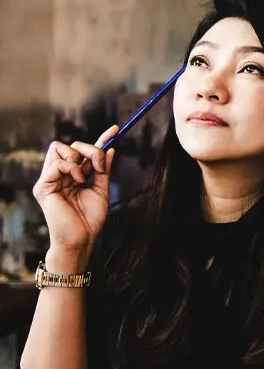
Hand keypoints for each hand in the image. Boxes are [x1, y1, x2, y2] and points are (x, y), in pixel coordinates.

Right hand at [31, 125, 118, 267]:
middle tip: (98, 167)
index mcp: (74, 175)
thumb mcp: (101, 190)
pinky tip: (76, 180)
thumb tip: (111, 149)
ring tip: (83, 178)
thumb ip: (103, 170)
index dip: (100, 139)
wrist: (82, 239)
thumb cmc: (90, 219)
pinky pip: (56, 162)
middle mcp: (60, 174)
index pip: (84, 152)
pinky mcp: (43, 185)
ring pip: (60, 148)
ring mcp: (50, 179)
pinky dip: (70, 168)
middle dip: (90, 150)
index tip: (115, 129)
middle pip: (71, 145)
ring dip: (78, 158)